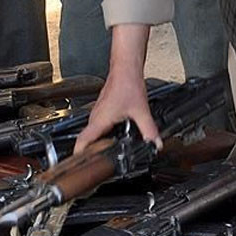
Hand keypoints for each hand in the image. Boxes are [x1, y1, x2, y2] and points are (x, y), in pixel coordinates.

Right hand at [74, 24, 160, 153]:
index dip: (79, 154)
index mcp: (100, 120)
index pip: (83, 141)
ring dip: (95, 144)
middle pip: (86, 140)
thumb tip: (155, 144)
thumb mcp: (141, 111)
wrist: (125, 69)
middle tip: (96, 166)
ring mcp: (97, 113)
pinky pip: (96, 127)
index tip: (79, 166)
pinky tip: (112, 139)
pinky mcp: (101, 111)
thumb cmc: (127, 84)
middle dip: (89, 154)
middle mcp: (95, 117)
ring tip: (104, 155)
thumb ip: (149, 130)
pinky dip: (101, 135)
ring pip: (91, 133)